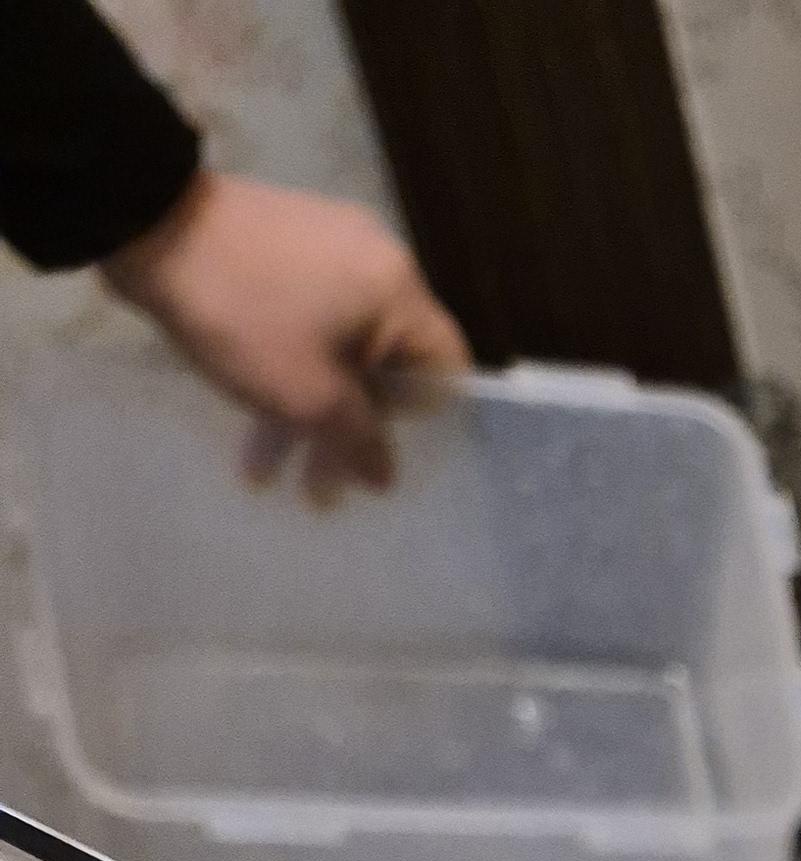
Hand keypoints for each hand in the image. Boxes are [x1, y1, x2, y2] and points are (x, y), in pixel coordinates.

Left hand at [103, 172, 468, 499]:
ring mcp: (326, 248)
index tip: (381, 460)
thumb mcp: (310, 397)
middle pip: (385, 366)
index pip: (446, 369)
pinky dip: (289, 368)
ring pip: (338, 349)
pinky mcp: (284, 246)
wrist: (149, 225)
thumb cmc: (246, 317)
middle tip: (316, 490)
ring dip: (307, 412)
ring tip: (266, 471)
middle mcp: (375, 262)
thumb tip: (385, 477)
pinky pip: (306, 321)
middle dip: (348, 432)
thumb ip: (361, 442)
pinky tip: (253, 414)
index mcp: (398, 289)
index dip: (422, 426)